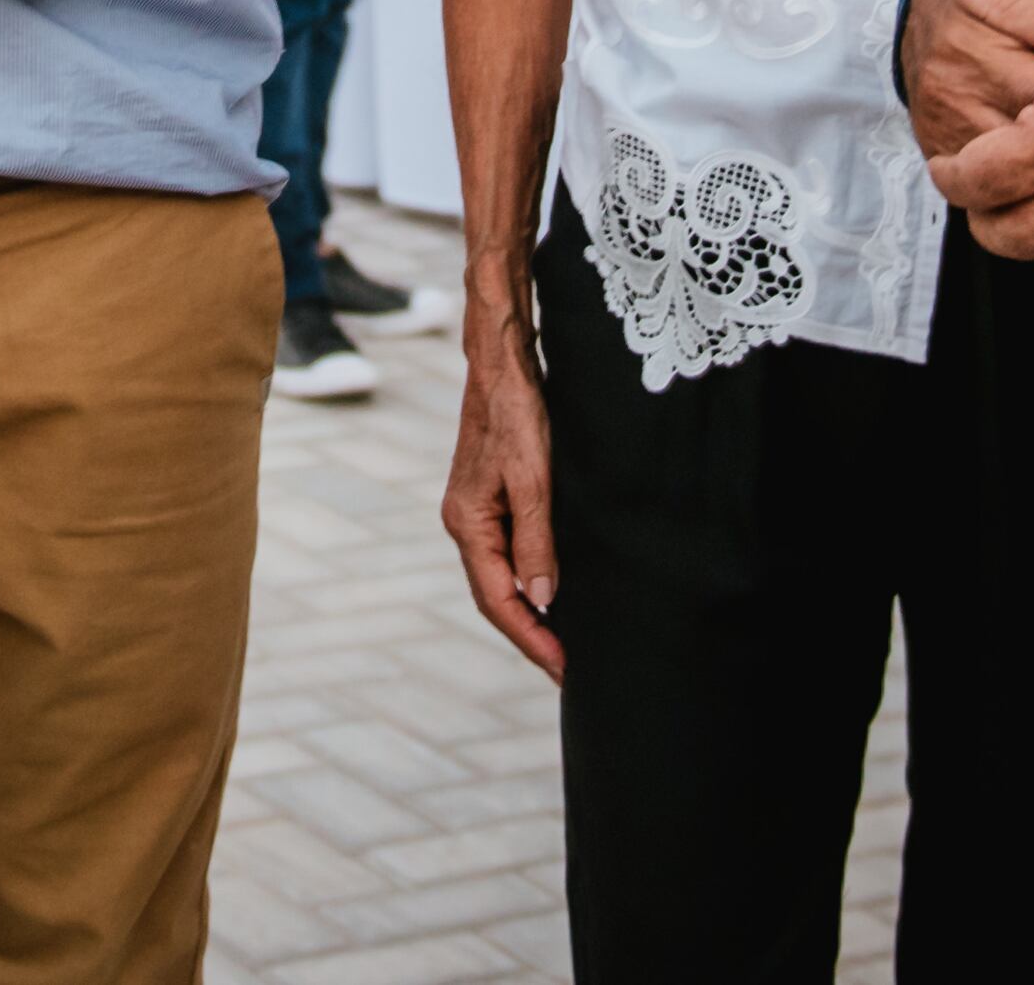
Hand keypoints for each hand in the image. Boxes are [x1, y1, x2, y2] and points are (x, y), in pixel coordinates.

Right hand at [441, 311, 565, 682]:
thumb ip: (536, 542)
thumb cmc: (517, 415)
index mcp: (468, 524)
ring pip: (501, 578)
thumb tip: (541, 601)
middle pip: (495, 598)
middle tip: (569, 670)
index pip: (498, 602)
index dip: (532, 640)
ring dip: (530, 613)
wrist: (502, 364)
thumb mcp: (533, 481)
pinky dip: (528, 582)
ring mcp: (476, 511)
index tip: (564, 670)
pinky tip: (552, 592)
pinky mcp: (491, 498)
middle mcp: (465, 523)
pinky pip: (507, 555)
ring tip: (565, 643)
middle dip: (530, 637)